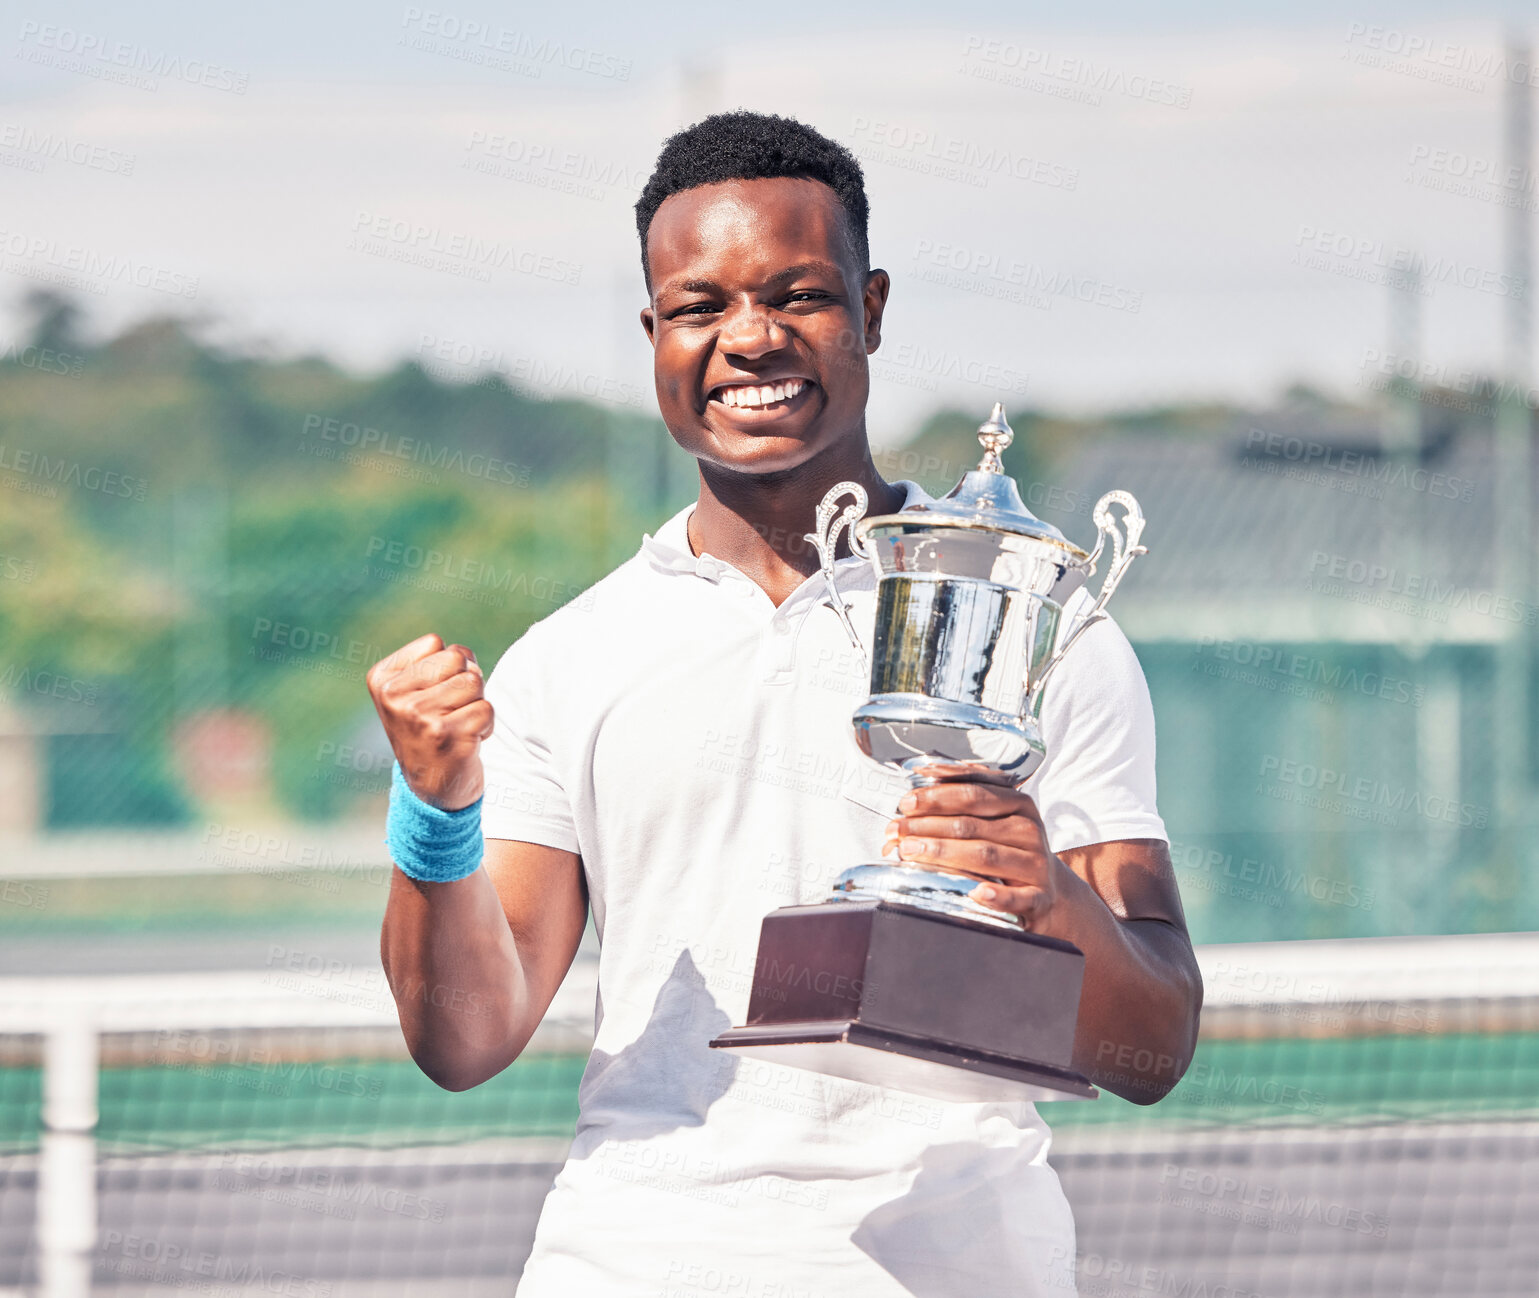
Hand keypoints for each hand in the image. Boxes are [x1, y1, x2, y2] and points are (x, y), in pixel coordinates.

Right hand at [366, 633, 491, 809]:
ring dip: (476, 704)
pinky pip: (486, 709)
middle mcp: (394, 697)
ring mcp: (419, 717)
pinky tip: (466, 742)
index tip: (434, 696)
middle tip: (451, 711)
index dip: (447, 667)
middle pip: (457, 657)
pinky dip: (485, 725)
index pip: (435, 643)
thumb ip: (437, 662)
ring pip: (474, 681)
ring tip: (458, 725)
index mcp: (382, 679)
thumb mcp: (416, 691)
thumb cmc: (431, 729)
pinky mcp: (447, 737)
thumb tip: (467, 660)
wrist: (433, 788)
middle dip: (465, 681)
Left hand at [881, 781, 1065, 928]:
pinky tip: (977, 892)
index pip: (973, 794)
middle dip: (927, 827)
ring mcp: (1036, 865)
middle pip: (971, 825)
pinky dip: (997, 896)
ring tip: (909, 853)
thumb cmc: (1009, 851)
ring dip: (943, 854)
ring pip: (985, 855)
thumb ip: (961, 809)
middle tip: (895, 832)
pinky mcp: (1040, 897)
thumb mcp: (994, 823)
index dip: (937, 797)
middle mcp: (1029, 830)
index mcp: (1019, 804)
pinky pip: (1018, 897)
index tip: (906, 803)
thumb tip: (908, 806)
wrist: (1051, 893)